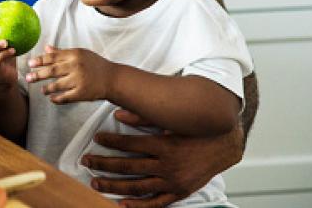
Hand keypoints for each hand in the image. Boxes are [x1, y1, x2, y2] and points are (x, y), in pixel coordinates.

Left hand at [25, 46, 113, 102]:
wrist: (113, 79)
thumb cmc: (95, 65)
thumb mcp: (81, 54)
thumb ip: (62, 52)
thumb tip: (46, 48)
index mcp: (75, 55)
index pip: (53, 57)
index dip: (40, 60)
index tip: (30, 63)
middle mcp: (76, 66)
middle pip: (52, 70)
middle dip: (38, 74)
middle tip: (28, 78)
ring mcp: (79, 80)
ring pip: (56, 85)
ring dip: (47, 88)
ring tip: (42, 90)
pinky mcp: (82, 93)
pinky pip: (65, 97)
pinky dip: (57, 99)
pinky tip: (52, 99)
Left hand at [81, 110, 243, 207]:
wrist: (225, 145)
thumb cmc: (197, 130)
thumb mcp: (172, 120)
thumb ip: (145, 116)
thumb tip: (119, 112)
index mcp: (165, 145)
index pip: (130, 144)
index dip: (111, 141)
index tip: (96, 138)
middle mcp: (168, 165)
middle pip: (129, 167)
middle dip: (104, 164)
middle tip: (87, 161)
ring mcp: (173, 181)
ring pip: (137, 187)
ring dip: (113, 185)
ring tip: (95, 182)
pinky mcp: (179, 192)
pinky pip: (156, 202)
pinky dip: (138, 205)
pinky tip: (121, 204)